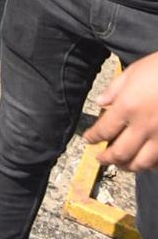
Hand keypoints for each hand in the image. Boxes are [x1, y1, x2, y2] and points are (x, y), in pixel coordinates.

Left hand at [83, 53, 157, 171]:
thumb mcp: (133, 71)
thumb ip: (114, 89)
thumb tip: (100, 102)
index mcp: (128, 106)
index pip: (104, 129)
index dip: (93, 137)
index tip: (88, 139)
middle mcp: (143, 126)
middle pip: (120, 152)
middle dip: (107, 158)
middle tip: (100, 158)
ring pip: (141, 163)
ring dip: (128, 166)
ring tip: (121, 164)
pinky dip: (151, 166)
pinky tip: (146, 162)